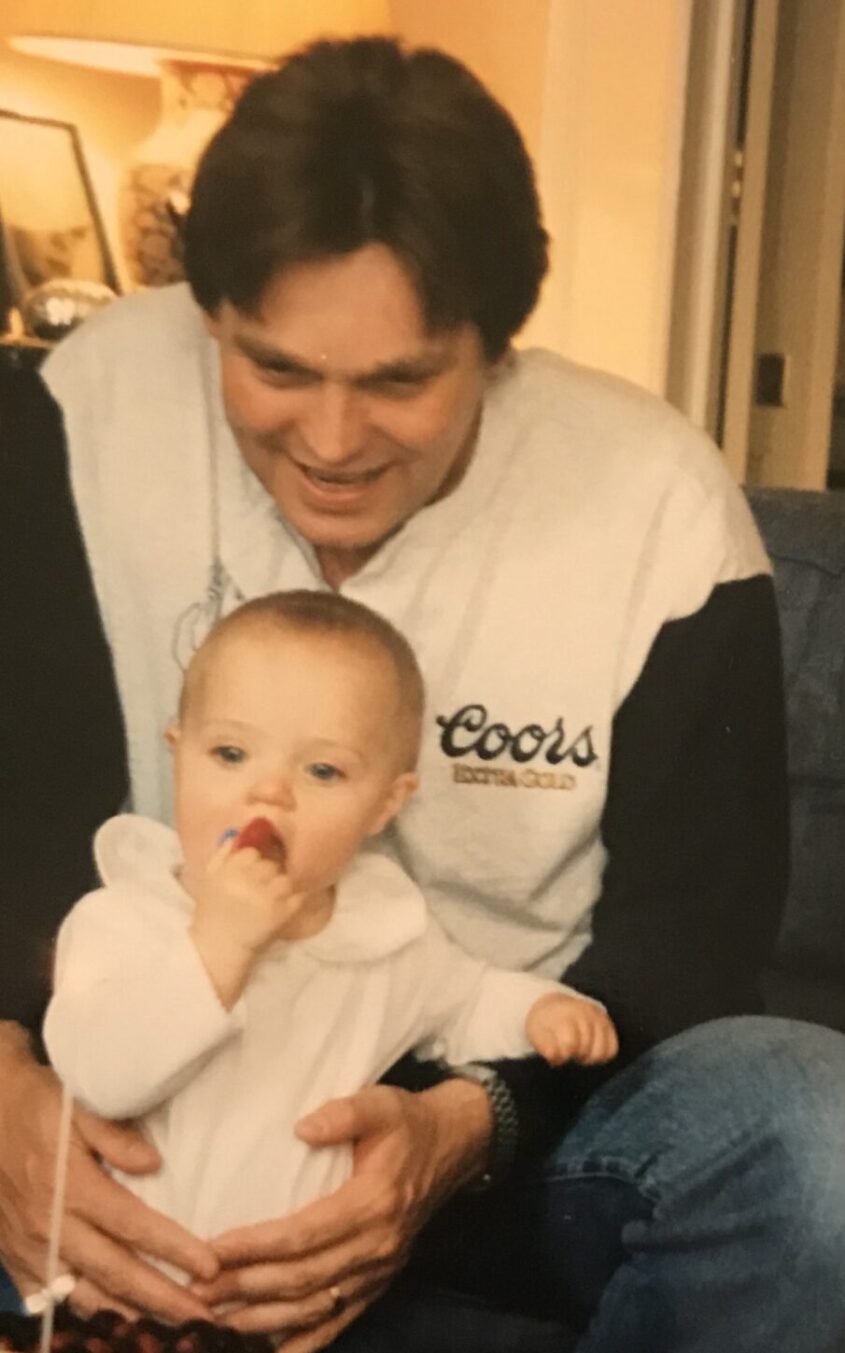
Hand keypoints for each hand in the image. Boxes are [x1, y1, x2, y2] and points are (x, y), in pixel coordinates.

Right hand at [0, 1026, 218, 1321]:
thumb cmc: (40, 1108)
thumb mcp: (79, 1107)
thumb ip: (116, 1136)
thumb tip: (154, 1165)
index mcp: (72, 1186)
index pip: (132, 1225)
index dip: (172, 1248)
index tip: (209, 1266)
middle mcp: (51, 1226)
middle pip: (113, 1271)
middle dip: (160, 1297)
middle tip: (201, 1314)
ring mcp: (30, 1248)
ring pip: (83, 1295)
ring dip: (127, 1314)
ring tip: (166, 1326)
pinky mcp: (16, 1259)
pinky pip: (51, 1299)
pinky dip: (85, 1313)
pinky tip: (114, 1320)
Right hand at [188, 843, 309, 1006]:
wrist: (218, 949)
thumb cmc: (212, 912)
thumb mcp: (209, 878)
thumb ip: (222, 854)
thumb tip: (239, 833)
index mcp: (228, 871)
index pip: (252, 851)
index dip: (255, 860)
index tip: (252, 872)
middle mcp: (246, 881)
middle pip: (271, 864)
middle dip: (268, 874)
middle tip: (262, 888)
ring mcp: (266, 898)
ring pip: (286, 879)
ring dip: (282, 888)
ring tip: (272, 899)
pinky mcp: (281, 915)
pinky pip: (298, 896)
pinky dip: (295, 900)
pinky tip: (285, 906)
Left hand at [191, 1079, 491, 1348]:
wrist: (452, 1147)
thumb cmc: (406, 1124)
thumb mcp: (379, 1104)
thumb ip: (343, 1113)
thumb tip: (302, 1128)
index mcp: (373, 1203)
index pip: (304, 1234)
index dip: (257, 1246)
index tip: (213, 1250)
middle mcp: (377, 1246)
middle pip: (303, 1278)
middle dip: (247, 1288)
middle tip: (198, 1292)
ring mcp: (379, 1270)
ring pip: (316, 1307)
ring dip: (264, 1320)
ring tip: (218, 1320)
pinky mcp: (378, 1283)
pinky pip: (339, 1321)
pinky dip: (304, 1341)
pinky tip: (271, 1352)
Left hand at [526, 991, 618, 1065]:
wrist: (554, 1006)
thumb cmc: (545, 1024)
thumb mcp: (537, 1033)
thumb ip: (544, 1046)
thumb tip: (554, 1057)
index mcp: (566, 1014)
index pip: (570, 1044)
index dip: (563, 1055)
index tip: (557, 1055)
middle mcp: (586, 1013)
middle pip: (586, 1049)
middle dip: (575, 1055)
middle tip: (568, 1051)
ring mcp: (599, 1018)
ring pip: (601, 1052)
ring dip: (588, 1057)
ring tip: (578, 1051)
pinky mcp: (608, 1024)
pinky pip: (612, 1049)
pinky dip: (602, 1055)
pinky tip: (590, 1051)